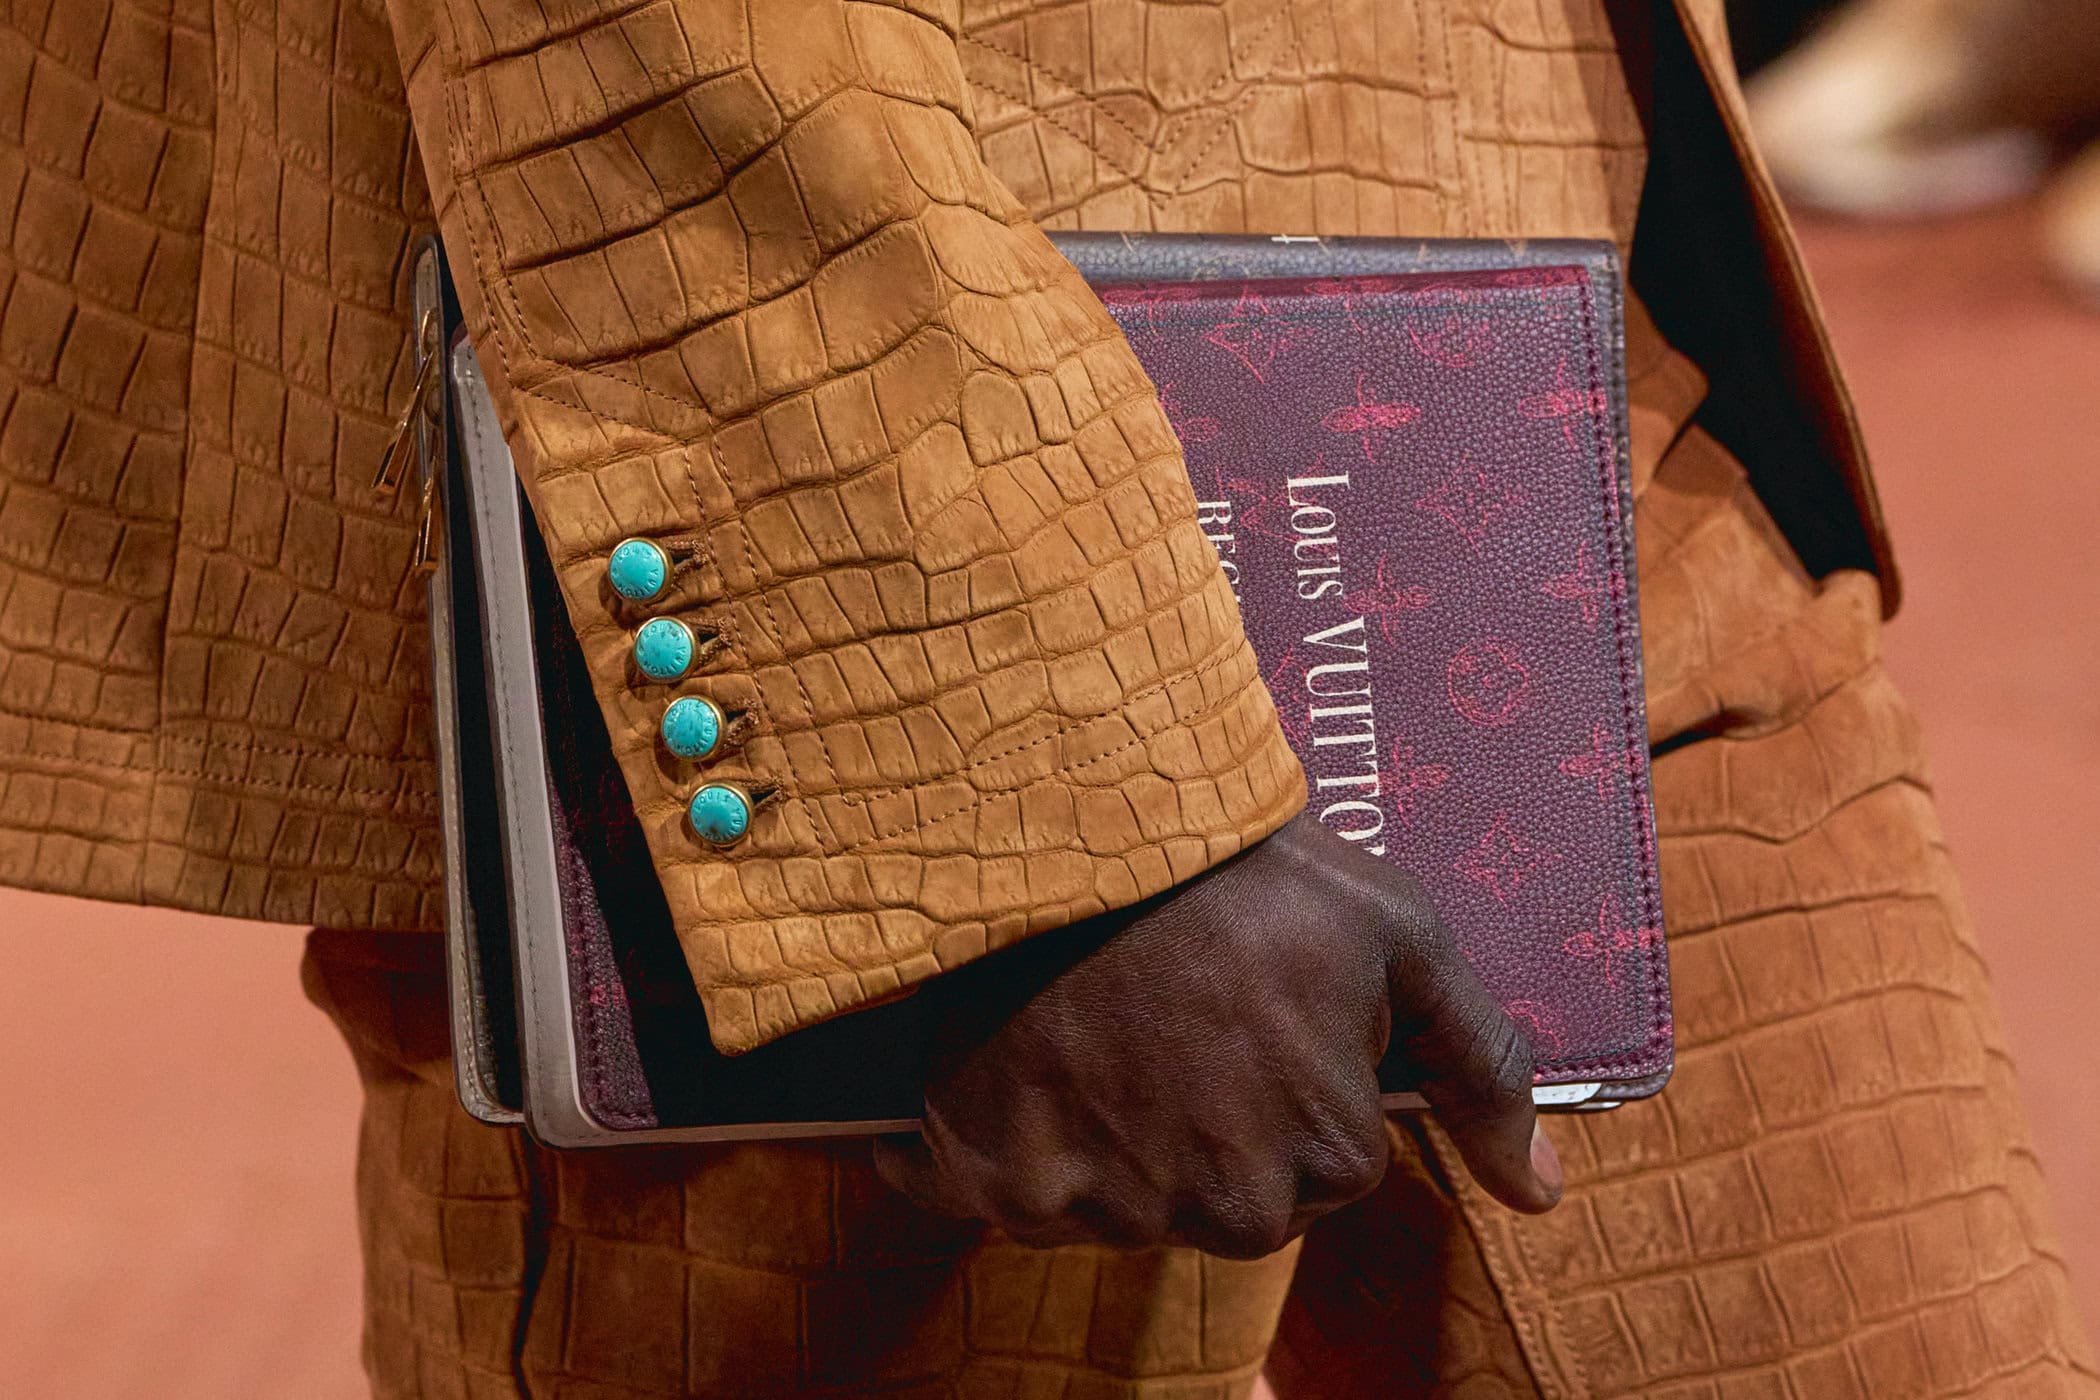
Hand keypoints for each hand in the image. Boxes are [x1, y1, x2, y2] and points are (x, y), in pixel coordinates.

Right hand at [874, 814, 1562, 1257]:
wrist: (1070, 823)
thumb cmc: (1242, 868)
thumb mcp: (1397, 936)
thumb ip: (1481, 1067)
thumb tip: (1540, 1193)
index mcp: (1327, 1157)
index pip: (1328, 1165)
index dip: (1298, 1082)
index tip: (1256, 1007)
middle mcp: (1221, 1209)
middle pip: (1226, 1202)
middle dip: (1212, 1128)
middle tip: (1178, 1017)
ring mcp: (1105, 1203)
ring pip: (1121, 1205)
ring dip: (1111, 1138)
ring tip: (1098, 1026)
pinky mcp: (997, 1181)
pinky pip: (1010, 1199)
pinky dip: (1008, 1144)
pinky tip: (1023, 1061)